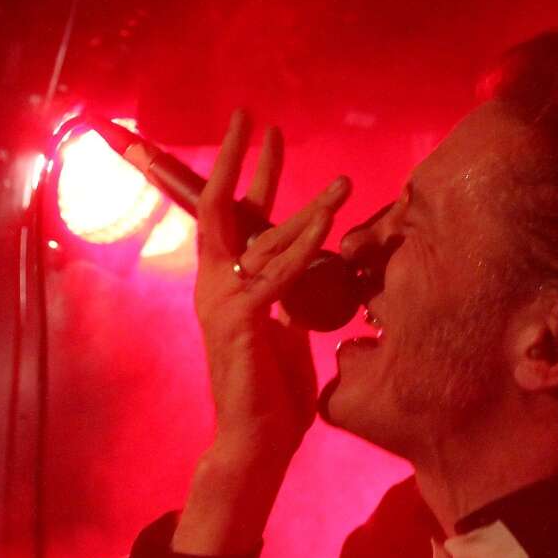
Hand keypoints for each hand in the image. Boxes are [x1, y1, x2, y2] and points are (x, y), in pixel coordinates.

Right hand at [191, 109, 350, 471]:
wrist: (256, 440)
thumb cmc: (272, 391)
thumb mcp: (284, 328)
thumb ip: (287, 295)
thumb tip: (307, 270)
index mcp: (225, 284)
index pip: (232, 216)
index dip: (248, 173)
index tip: (265, 135)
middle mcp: (213, 284)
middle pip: (222, 207)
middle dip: (239, 159)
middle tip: (256, 117)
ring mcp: (222, 299)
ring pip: (263, 236)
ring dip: (308, 208)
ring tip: (344, 183)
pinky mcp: (240, 319)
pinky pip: (278, 273)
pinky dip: (305, 246)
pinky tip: (329, 222)